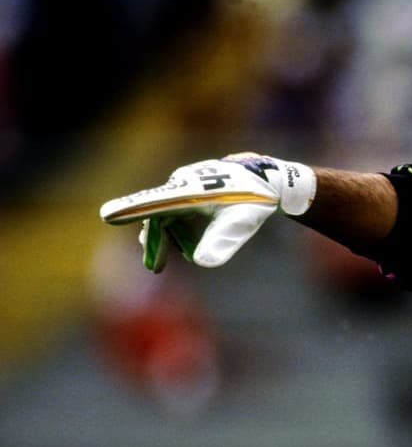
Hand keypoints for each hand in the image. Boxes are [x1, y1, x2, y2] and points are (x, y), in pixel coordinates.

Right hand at [100, 154, 315, 271]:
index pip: (156, 203)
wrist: (269, 179)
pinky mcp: (189, 187)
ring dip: (163, 237)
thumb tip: (202, 262)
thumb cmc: (254, 201)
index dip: (131, 210)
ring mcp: (184, 183)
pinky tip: (183, 247)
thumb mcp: (241, 224)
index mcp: (191, 191)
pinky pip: (173, 210)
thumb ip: (223, 241)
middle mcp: (183, 183)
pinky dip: (174, 229)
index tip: (107, 215)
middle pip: (156, 213)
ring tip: (161, 262)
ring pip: (163, 212)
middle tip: (154, 267)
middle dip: (153, 241)